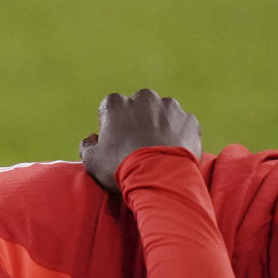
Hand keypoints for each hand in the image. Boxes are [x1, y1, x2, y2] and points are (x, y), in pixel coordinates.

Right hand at [79, 89, 201, 192]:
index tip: (114, 141)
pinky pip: (182, 126)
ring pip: (162, 113)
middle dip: (137, 121)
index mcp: (117, 104)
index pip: (109, 108)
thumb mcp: (91, 161)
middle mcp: (144, 98)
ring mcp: (170, 108)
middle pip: (138, 106)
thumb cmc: (121, 168)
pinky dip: (178, 136)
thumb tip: (92, 138)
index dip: (110, 125)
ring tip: (156, 151)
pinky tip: (172, 154)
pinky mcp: (189, 120)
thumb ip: (87, 145)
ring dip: (159, 126)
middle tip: (136, 146)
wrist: (159, 179)